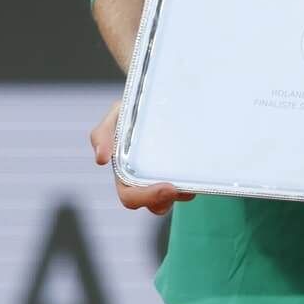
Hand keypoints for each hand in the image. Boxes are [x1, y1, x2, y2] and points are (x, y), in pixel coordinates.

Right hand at [90, 99, 193, 215]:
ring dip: (184, 194)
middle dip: (167, 201)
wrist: (157, 98)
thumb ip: (102, 135)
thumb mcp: (115, 116)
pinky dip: (196, 182)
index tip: (168, 188)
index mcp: (125, 172)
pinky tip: (203, 172)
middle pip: (155, 205)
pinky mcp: (183, 167)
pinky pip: (190, 183)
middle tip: (184, 191)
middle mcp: (144, 178)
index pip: (131, 197)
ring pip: (174, 198)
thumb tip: (101, 159)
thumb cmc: (132, 110)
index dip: (147, 198)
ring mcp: (165, 174)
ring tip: (194, 184)